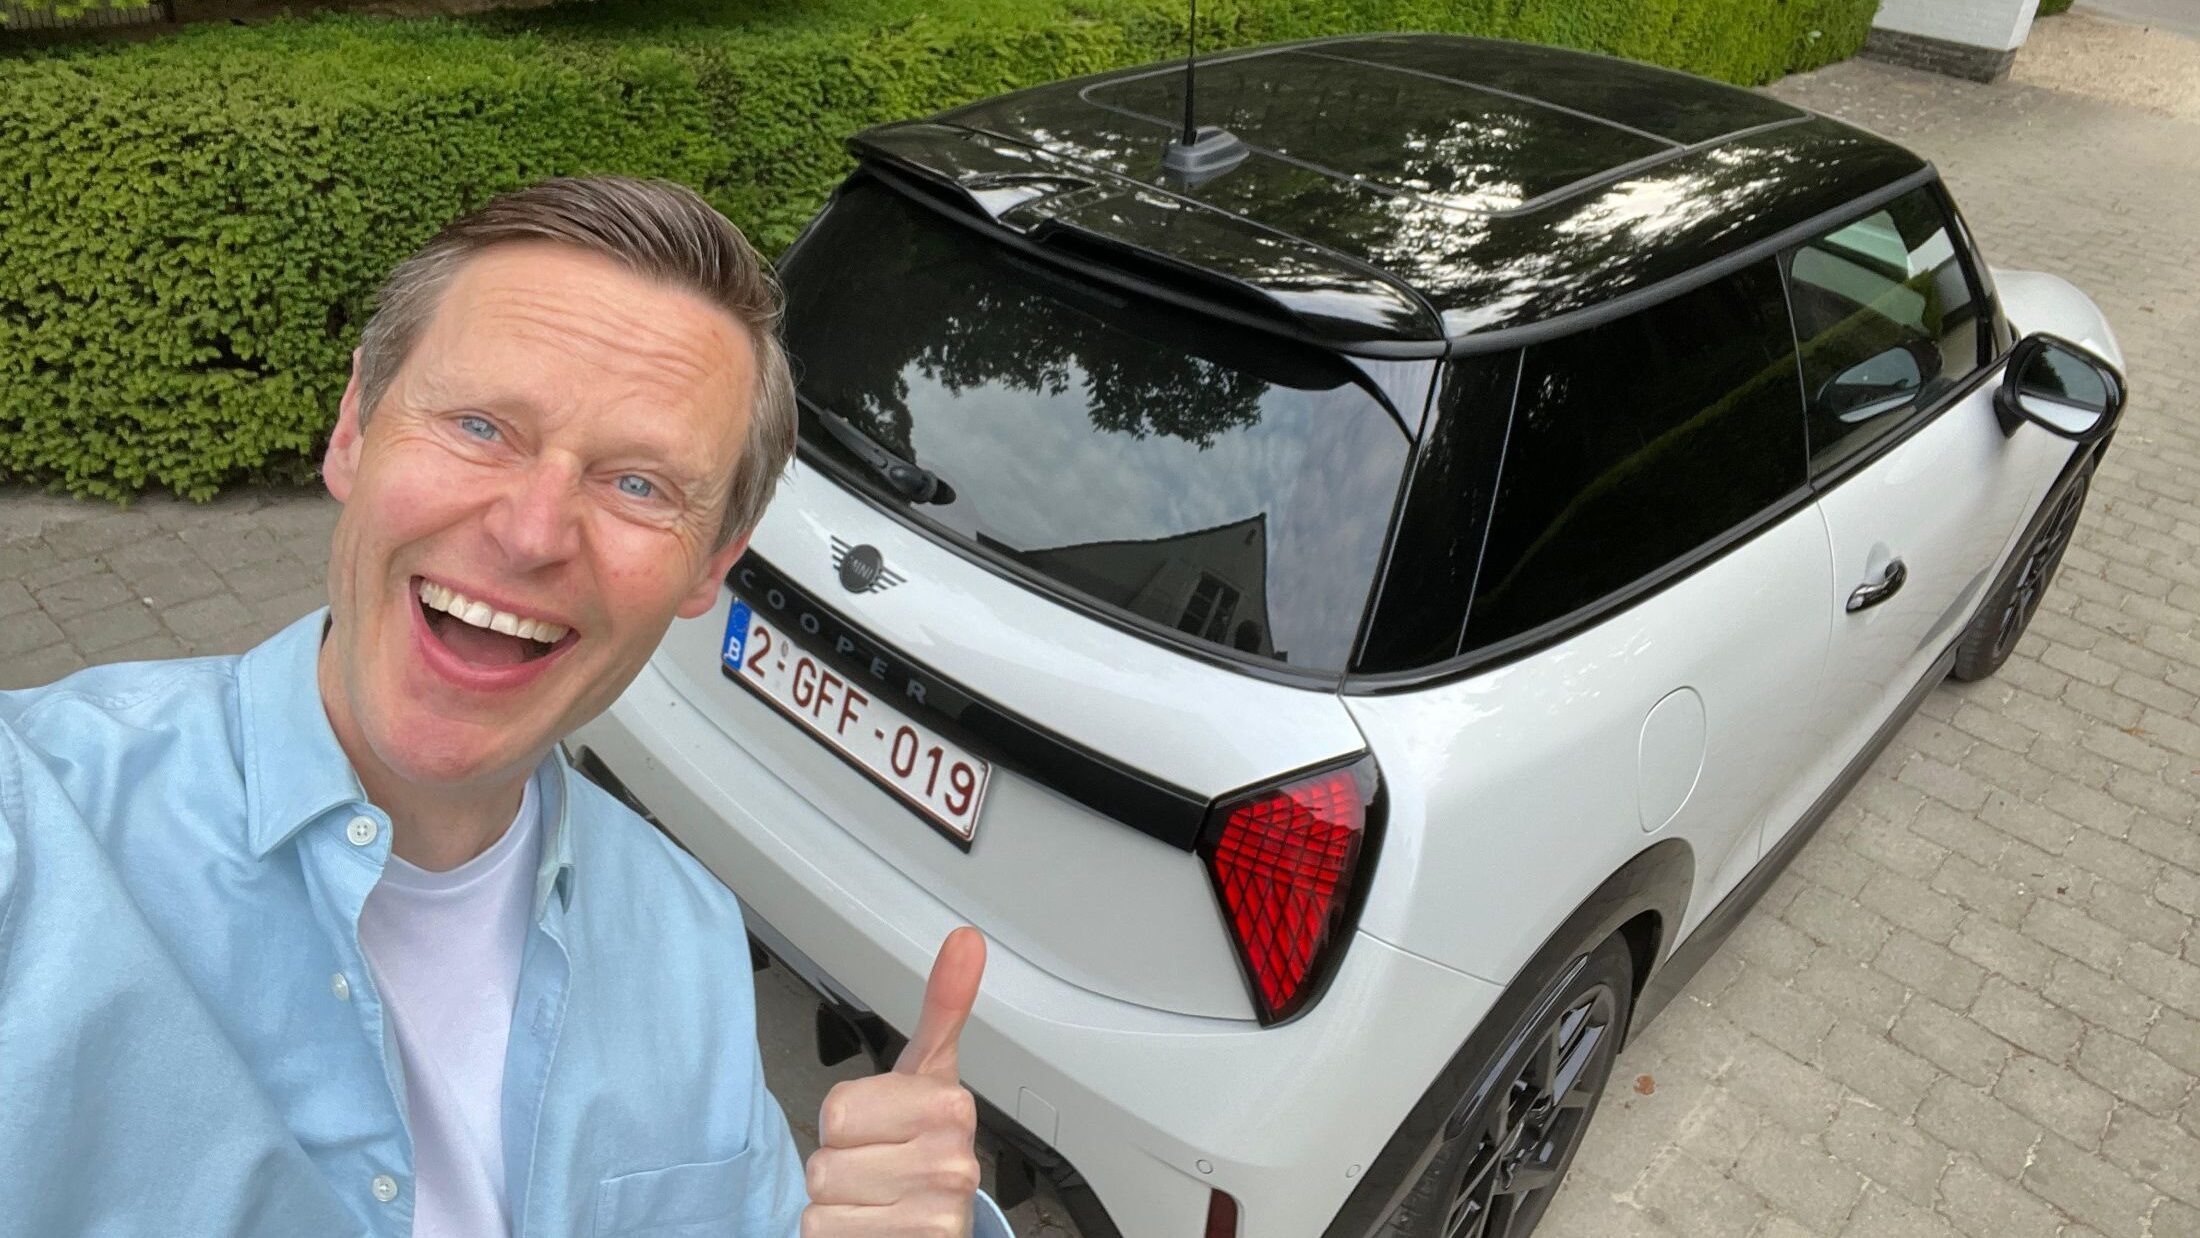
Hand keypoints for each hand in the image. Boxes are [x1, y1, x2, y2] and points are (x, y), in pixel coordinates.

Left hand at [802, 927, 986, 1236]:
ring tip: (875, 1200)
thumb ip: (942, 1006)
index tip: (883, 1127)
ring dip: (837, 1205)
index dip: (846, 1122)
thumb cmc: (924, 1146)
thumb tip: (966, 939)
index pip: (837, 1109)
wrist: (938, 1226)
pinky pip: (823, 1236)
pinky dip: (838, 1236)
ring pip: (822, 1200)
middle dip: (841, 1166)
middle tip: (878, 1167)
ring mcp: (932, 1215)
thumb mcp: (931, 1072)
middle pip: (826, 1159)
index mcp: (950, 1108)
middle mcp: (950, 1164)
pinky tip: (873, 1228)